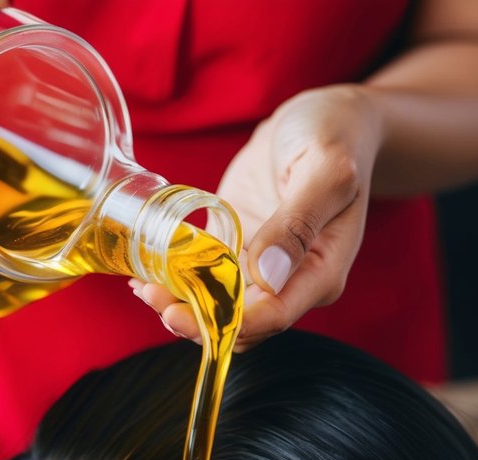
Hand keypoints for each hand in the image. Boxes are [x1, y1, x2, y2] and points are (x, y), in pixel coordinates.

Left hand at [134, 85, 381, 350]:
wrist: (325, 118)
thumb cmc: (334, 138)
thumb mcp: (326, 170)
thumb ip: (299, 223)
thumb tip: (268, 274)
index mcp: (321, 272)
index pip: (273, 317)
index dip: (224, 323)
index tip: (179, 311)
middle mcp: (293, 282)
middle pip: (240, 323)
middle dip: (194, 318)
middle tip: (149, 293)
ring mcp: (263, 269)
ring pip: (219, 308)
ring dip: (180, 304)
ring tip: (142, 284)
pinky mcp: (238, 251)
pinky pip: (207, 279)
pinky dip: (178, 281)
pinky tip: (147, 272)